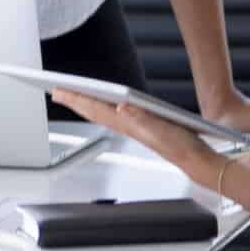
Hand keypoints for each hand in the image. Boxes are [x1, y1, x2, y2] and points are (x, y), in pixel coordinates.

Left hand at [48, 88, 191, 159]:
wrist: (194, 160)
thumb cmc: (180, 145)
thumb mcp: (162, 128)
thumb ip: (142, 117)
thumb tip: (121, 106)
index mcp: (127, 123)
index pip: (95, 108)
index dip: (76, 98)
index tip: (58, 90)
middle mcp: (125, 125)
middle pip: (93, 110)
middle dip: (74, 100)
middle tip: (55, 90)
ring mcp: (131, 127)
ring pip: (101, 114)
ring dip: (86, 104)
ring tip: (72, 96)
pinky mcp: (140, 128)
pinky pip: (113, 116)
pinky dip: (102, 109)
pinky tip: (103, 106)